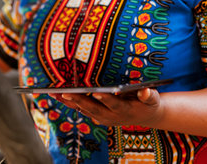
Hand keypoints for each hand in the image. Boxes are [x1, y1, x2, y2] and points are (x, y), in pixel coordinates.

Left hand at [49, 88, 163, 126]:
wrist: (145, 115)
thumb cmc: (149, 103)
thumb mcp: (153, 100)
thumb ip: (149, 96)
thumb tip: (145, 90)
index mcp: (123, 110)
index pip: (113, 105)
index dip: (105, 99)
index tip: (97, 93)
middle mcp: (110, 116)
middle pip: (92, 108)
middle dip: (78, 100)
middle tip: (65, 92)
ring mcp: (101, 117)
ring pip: (82, 109)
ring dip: (68, 101)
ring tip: (53, 92)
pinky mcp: (95, 115)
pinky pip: (79, 108)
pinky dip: (68, 102)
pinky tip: (56, 94)